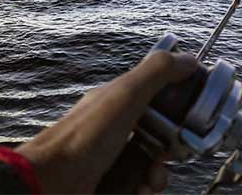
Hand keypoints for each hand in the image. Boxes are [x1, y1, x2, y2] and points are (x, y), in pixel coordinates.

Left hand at [16, 50, 197, 193]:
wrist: (51, 182)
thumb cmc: (86, 136)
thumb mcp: (126, 94)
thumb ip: (157, 72)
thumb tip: (190, 58)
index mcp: (117, 102)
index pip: (156, 100)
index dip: (174, 111)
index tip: (187, 122)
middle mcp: (114, 129)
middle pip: (157, 140)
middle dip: (169, 153)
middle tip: (165, 159)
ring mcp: (109, 159)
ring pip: (149, 168)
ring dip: (157, 177)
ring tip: (149, 183)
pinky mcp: (108, 184)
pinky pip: (136, 188)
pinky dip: (142, 192)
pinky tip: (138, 192)